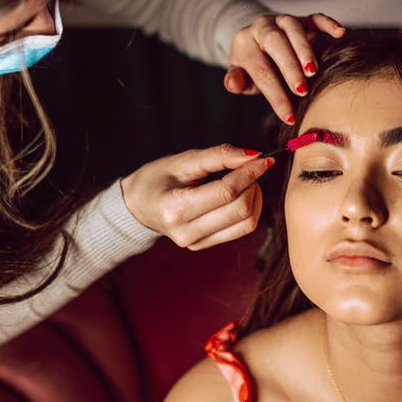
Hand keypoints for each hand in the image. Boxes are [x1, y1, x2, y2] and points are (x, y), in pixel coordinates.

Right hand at [120, 145, 273, 249]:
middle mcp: (186, 232)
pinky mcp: (203, 246)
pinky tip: (241, 195)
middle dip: (253, 184)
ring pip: (246, 223)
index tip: (263, 159)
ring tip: (246, 181)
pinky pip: (240, 230)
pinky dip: (248, 210)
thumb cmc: (158, 178)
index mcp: (175, 208)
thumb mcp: (183, 160)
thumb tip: (254, 155)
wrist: (137, 205)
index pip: (226, 192)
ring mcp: (195, 243)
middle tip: (251, 167)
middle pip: (239, 209)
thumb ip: (219, 155)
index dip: (249, 173)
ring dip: (255, 199)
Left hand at [224, 13, 345, 122]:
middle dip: (289, 67)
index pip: (260, 69)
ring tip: (313, 70)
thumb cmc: (253, 64)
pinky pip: (315, 17)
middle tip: (301, 90)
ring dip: (304, 49)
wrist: (258, 39)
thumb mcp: (241, 74)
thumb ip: (236, 81)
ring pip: (293, 27)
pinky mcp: (302, 19)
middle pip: (275, 42)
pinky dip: (327, 23)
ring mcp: (282, 20)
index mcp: (245, 42)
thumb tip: (233, 84)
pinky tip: (340, 33)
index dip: (275, 94)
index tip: (288, 116)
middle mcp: (262, 27)